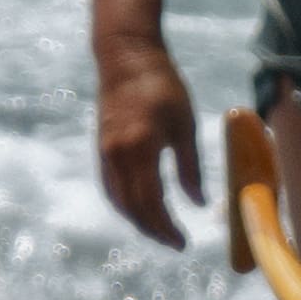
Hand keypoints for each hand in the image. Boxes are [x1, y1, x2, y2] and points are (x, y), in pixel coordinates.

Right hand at [91, 34, 206, 245]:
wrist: (125, 56)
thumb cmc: (162, 85)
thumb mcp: (185, 124)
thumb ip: (190, 167)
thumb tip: (199, 204)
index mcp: (141, 147)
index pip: (152, 202)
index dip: (167, 228)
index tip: (184, 242)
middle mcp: (118, 154)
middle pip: (132, 208)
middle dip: (154, 230)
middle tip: (175, 242)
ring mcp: (105, 152)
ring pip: (119, 201)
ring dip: (139, 221)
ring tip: (161, 230)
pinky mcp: (101, 148)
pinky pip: (111, 188)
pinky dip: (125, 205)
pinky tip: (141, 209)